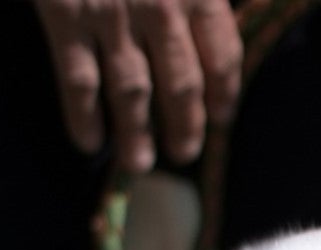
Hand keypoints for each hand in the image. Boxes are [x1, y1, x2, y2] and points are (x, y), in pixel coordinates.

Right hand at [35, 0, 242, 171]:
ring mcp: (113, 13)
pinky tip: (86, 143)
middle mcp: (162, 5)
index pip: (223, 55)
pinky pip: (78, 77)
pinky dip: (83, 115)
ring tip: (140, 162)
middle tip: (183, 155)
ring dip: (137, 134)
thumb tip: (254, 3)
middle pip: (182, 86)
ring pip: (133, 92)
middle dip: (185, 127)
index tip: (222, 118)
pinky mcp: (66, 14)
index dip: (224, 94)